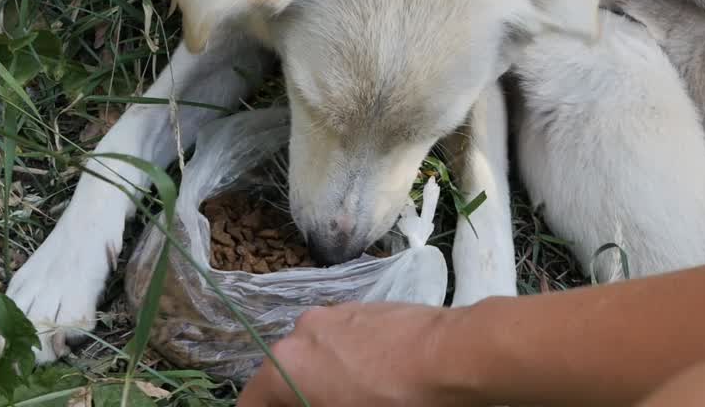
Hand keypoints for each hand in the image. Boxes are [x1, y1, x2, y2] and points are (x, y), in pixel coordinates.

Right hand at [236, 302, 471, 406]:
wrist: (453, 356)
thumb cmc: (394, 404)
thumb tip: (319, 400)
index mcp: (284, 365)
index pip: (251, 404)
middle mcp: (301, 332)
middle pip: (283, 377)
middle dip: (297, 400)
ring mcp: (335, 314)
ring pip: (315, 356)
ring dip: (323, 381)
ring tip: (353, 398)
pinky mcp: (367, 307)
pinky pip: (342, 341)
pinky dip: (346, 362)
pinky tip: (377, 380)